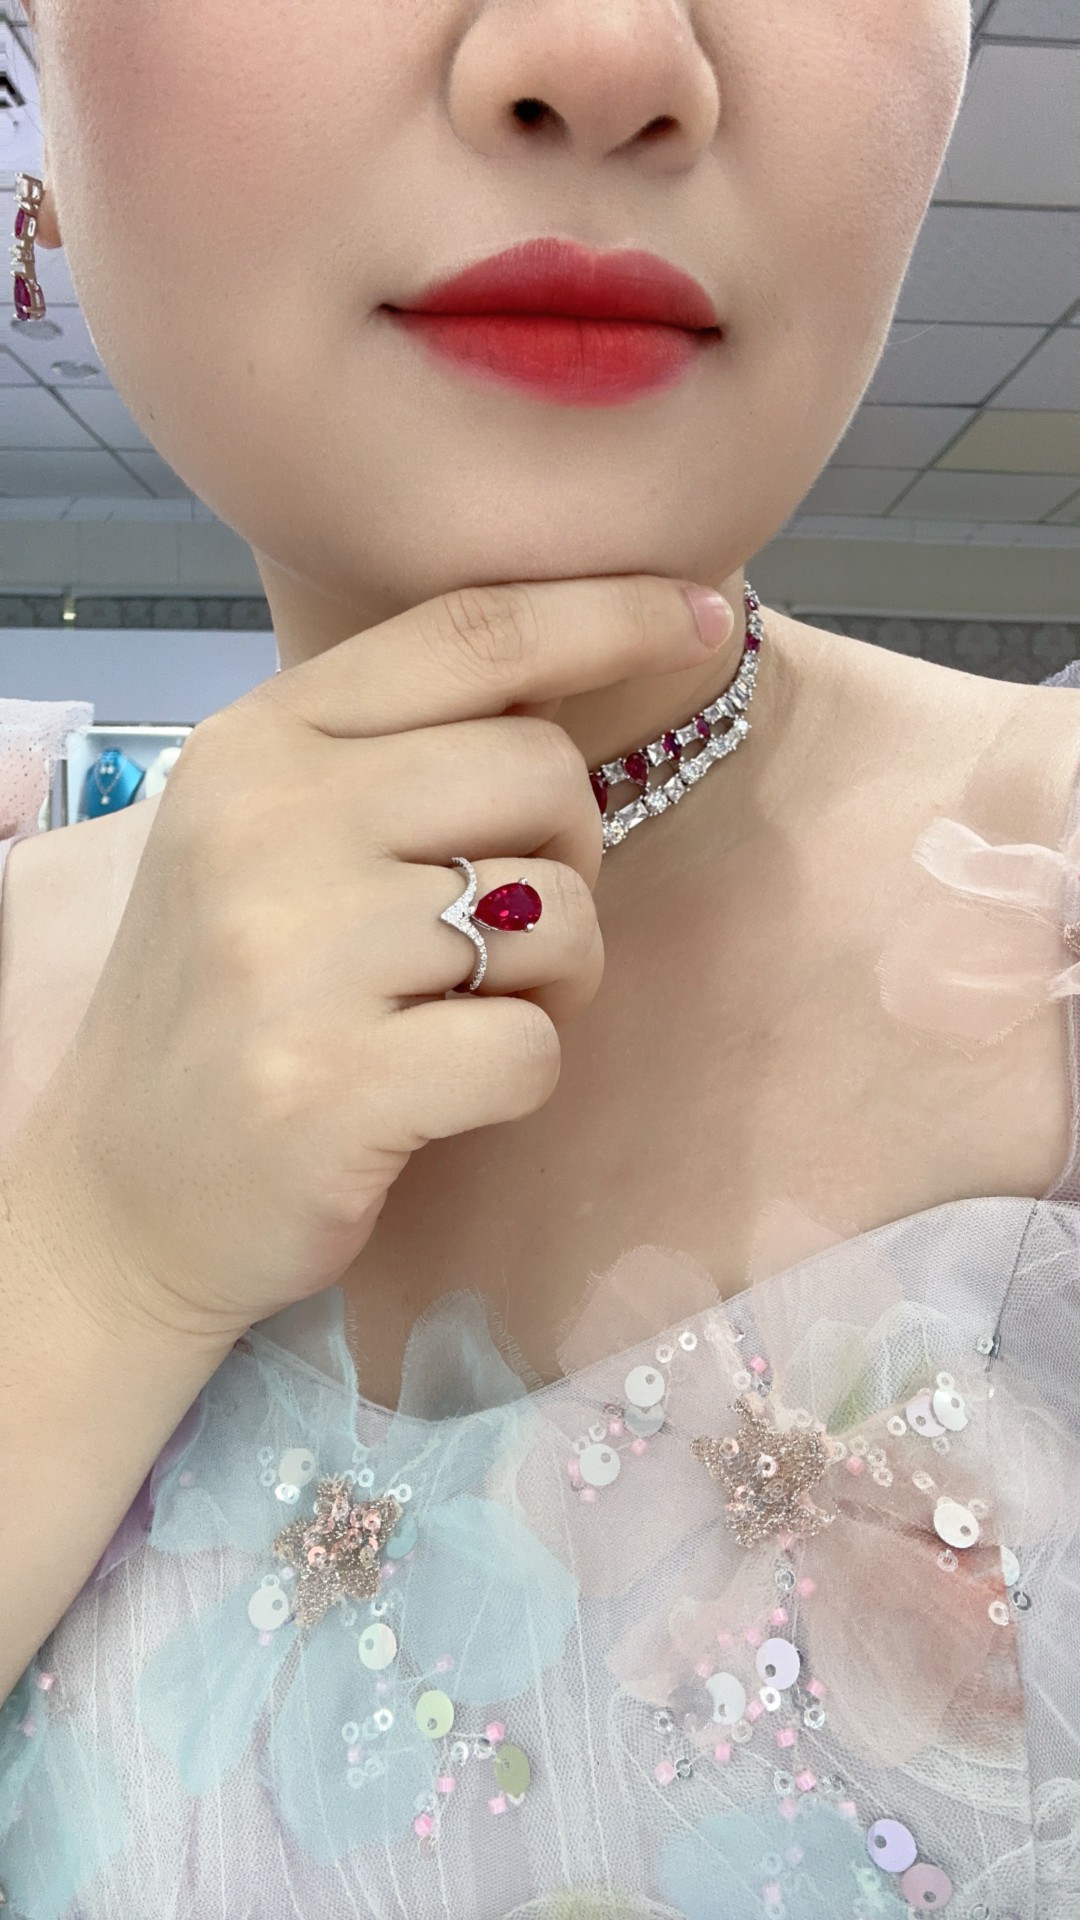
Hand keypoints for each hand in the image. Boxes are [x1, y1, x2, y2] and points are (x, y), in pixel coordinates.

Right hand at [24, 575, 730, 1343]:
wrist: (124, 1195)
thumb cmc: (232, 1005)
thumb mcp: (270, 838)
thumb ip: (391, 755)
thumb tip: (570, 688)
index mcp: (258, 743)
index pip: (468, 636)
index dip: (609, 613)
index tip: (705, 615)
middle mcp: (266, 826)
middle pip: (540, 769)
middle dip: (573, 849)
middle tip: (512, 928)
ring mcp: (290, 958)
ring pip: (558, 915)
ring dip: (556, 979)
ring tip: (466, 1014)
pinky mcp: (331, 1087)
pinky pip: (533, 1046)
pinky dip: (523, 1074)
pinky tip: (445, 1090)